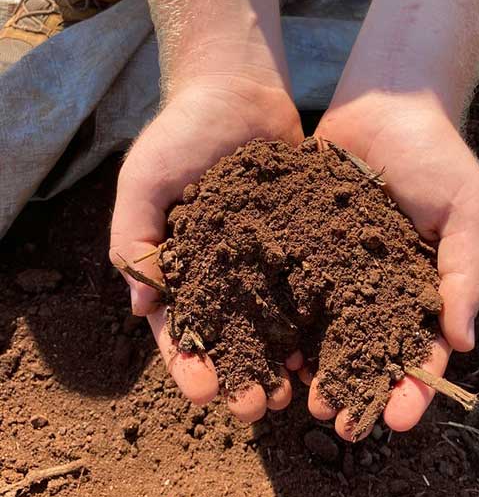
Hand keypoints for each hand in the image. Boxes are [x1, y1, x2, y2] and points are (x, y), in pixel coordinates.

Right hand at [110, 65, 303, 421]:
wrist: (238, 88)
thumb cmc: (181, 132)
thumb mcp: (144, 182)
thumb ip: (136, 241)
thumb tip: (139, 308)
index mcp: (179, 264)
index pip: (180, 327)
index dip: (189, 364)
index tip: (205, 393)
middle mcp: (222, 270)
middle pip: (230, 337)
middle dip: (240, 375)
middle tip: (255, 408)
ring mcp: (263, 258)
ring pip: (272, 323)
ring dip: (279, 361)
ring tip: (292, 394)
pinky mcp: (300, 240)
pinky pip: (307, 288)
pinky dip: (313, 321)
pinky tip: (325, 349)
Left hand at [306, 89, 478, 439]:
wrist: (384, 102)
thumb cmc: (436, 154)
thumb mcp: (467, 211)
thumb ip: (465, 273)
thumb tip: (464, 342)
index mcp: (422, 288)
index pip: (422, 350)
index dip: (413, 388)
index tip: (399, 421)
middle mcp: (376, 287)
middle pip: (366, 351)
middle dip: (354, 389)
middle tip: (335, 421)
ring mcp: (336, 269)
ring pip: (322, 330)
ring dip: (310, 366)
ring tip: (294, 396)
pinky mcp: (300, 245)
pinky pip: (289, 288)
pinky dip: (279, 319)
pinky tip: (265, 345)